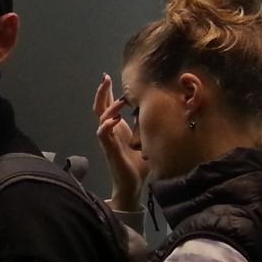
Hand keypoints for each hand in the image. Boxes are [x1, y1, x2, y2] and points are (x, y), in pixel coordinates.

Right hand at [93, 73, 148, 210]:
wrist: (132, 184)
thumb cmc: (139, 163)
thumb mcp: (146, 138)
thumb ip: (148, 125)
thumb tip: (161, 110)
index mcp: (117, 127)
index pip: (108, 105)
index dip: (108, 92)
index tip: (109, 77)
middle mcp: (110, 131)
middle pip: (100, 107)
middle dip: (102, 92)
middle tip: (105, 78)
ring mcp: (108, 140)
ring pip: (101, 118)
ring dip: (109, 107)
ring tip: (120, 101)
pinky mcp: (109, 149)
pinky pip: (103, 135)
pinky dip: (106, 126)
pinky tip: (114, 120)